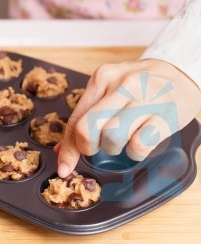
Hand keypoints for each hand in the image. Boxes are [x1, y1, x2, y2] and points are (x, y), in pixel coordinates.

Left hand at [56, 59, 200, 177]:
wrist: (180, 75)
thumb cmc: (141, 86)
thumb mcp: (111, 90)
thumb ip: (87, 115)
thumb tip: (63, 149)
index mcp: (103, 78)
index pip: (76, 119)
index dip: (68, 149)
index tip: (64, 168)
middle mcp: (122, 84)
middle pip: (88, 129)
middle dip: (89, 148)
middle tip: (100, 147)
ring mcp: (145, 98)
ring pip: (111, 138)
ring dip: (114, 149)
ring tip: (123, 140)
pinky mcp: (165, 115)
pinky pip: (138, 145)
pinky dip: (135, 152)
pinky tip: (140, 142)